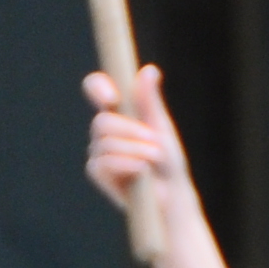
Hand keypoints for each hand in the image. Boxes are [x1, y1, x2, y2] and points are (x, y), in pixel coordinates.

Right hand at [83, 64, 207, 229]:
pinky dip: (127, 165)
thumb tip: (149, 69)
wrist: (171, 198)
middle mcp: (105, 130)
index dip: (98, 87)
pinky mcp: (98, 172)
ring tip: (153, 162)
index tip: (111, 96)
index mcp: (120, 113)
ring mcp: (98, 151)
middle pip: (102, 120)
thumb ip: (150, 101)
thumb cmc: (168, 163)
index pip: (97, 88)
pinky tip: (140, 171)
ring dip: (137, 152)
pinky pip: (104, 162)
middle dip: (133, 133)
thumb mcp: (161, 128)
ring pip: (106, 142)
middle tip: (155, 144)